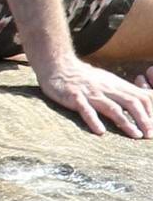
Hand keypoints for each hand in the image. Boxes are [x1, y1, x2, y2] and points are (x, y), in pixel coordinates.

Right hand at [36, 59, 152, 136]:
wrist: (56, 64)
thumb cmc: (84, 77)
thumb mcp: (108, 80)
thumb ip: (125, 91)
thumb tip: (148, 100)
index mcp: (116, 85)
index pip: (141, 97)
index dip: (151, 113)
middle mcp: (106, 89)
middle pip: (131, 102)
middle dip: (144, 119)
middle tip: (149, 135)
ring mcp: (90, 93)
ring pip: (112, 107)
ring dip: (126, 122)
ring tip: (135, 135)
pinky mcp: (74, 97)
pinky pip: (85, 109)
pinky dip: (93, 120)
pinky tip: (99, 131)